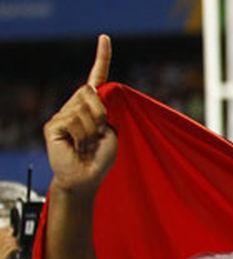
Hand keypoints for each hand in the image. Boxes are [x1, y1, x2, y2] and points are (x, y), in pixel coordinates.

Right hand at [44, 35, 116, 194]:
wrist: (86, 178)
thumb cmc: (101, 158)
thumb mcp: (111, 133)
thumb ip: (104, 113)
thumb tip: (90, 95)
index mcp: (92, 106)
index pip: (96, 78)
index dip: (102, 58)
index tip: (105, 38)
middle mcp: (76, 106)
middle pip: (91, 93)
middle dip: (101, 115)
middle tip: (99, 135)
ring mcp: (63, 114)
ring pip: (84, 108)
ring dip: (93, 129)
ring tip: (88, 144)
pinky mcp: (53, 125)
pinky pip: (74, 121)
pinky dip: (82, 136)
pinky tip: (77, 146)